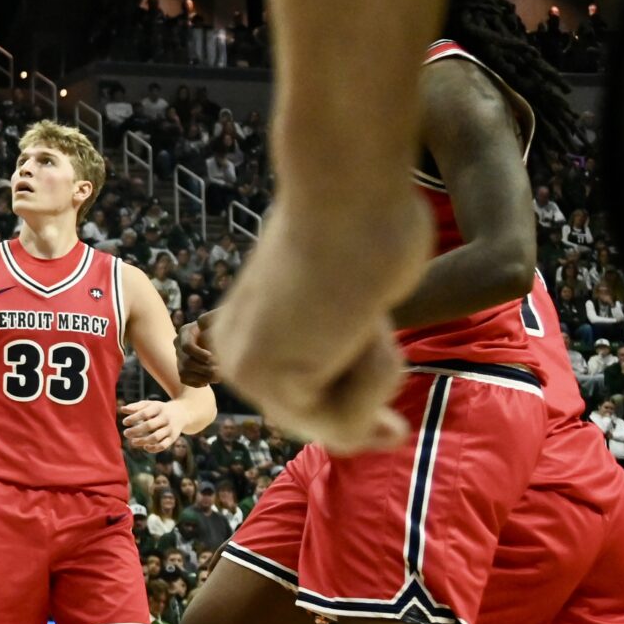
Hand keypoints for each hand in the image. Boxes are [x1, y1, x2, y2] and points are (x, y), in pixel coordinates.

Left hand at [121, 401, 179, 454]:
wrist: (182, 413)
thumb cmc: (159, 409)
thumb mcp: (149, 404)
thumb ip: (136, 406)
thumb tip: (122, 409)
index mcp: (158, 408)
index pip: (144, 413)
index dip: (133, 418)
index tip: (124, 422)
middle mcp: (165, 418)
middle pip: (149, 425)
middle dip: (136, 430)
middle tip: (125, 433)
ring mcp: (170, 429)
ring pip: (156, 437)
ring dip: (142, 441)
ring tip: (132, 442)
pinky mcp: (173, 438)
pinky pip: (163, 445)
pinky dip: (154, 448)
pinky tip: (145, 447)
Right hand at [175, 315, 220, 386]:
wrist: (223, 337)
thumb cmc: (223, 324)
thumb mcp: (219, 318)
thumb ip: (211, 319)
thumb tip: (200, 322)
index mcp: (185, 331)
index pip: (187, 347)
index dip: (200, 355)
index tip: (213, 357)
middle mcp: (179, 344)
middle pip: (186, 362)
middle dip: (204, 368)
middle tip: (220, 370)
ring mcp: (179, 357)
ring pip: (184, 372)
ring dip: (201, 377)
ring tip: (218, 377)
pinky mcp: (183, 368)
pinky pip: (184, 379)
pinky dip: (196, 382)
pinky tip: (208, 381)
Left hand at [212, 198, 420, 454]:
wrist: (345, 193)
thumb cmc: (359, 226)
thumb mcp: (345, 293)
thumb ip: (340, 327)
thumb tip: (362, 357)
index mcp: (241, 332)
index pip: (297, 404)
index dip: (347, 419)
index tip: (390, 429)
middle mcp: (232, 355)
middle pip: (315, 424)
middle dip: (362, 404)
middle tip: (391, 418)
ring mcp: (246, 372)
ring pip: (340, 423)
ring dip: (376, 373)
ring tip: (364, 311)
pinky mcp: (271, 382)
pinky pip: (348, 419)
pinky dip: (375, 374)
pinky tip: (362, 321)